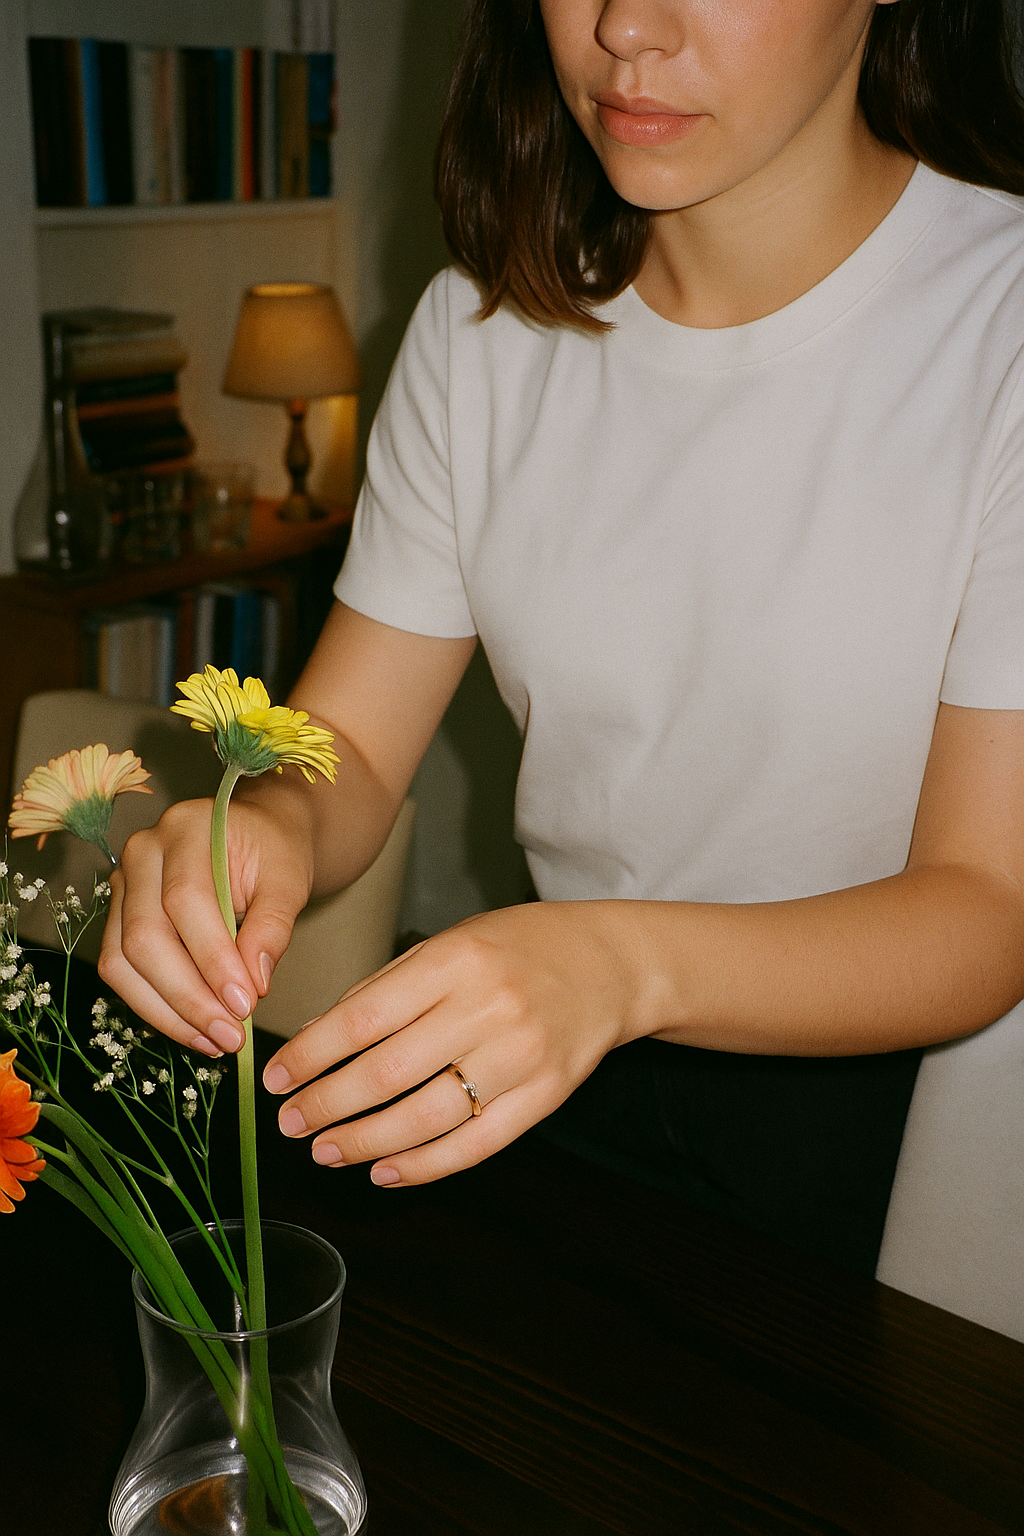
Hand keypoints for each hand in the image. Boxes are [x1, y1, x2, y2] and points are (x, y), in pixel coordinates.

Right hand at [98, 793, 315, 1056]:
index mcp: (186, 828)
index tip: (246, 1003)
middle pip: (145, 936)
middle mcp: (142, 853)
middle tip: (231, 1034)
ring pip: (123, 961)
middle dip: (189, 995)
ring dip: (168, 1011)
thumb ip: (273, 927)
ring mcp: (123, 885)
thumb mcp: (289, 881)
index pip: (186, 900)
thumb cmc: (274, 854)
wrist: (257, 838)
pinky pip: (121, 971)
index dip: (213, 958)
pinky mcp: (118, 918)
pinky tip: (195, 1030)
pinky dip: (156, 1007)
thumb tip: (254, 983)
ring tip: (215, 1041)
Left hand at [261, 900, 653, 1185]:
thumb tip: (318, 1039)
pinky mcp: (545, 1096)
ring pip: (426, 1116)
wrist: (610, 965)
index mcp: (456, 960)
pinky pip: (475, 1144)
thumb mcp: (449, 944)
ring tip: (324, 1149)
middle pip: (389, 1072)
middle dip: (328, 1104)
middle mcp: (489, 1008)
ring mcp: (521, 1056)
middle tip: (291, 1121)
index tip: (277, 1077)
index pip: (365, 1016)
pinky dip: (423, 1164)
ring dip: (364, 1141)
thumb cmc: (518, 949)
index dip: (313, 1053)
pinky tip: (383, 1169)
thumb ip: (388, 988)